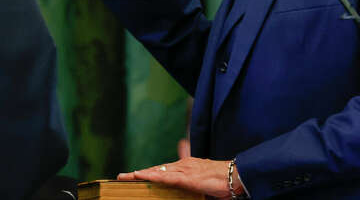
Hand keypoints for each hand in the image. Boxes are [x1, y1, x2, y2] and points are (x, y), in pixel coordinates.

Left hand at [117, 157, 236, 199]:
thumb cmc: (224, 182)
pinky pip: (165, 177)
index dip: (149, 173)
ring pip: (157, 171)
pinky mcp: (188, 178)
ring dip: (140, 174)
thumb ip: (192, 188)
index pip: (163, 170)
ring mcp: (185, 170)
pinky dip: (151, 176)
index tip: (135, 177)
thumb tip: (186, 194)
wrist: (238, 176)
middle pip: (156, 169)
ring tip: (124, 177)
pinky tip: (140, 176)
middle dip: (139, 173)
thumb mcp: (204, 185)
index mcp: (187, 167)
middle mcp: (183, 165)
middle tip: (122, 177)